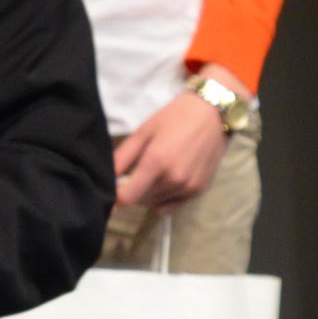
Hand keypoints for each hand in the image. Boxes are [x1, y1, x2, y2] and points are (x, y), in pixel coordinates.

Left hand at [113, 89, 225, 211]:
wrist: (212, 113)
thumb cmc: (174, 118)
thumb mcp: (144, 132)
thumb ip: (122, 158)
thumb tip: (105, 179)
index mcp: (156, 163)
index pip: (127, 198)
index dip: (116, 197)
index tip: (113, 189)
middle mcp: (173, 179)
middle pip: (140, 200)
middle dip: (133, 190)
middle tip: (136, 171)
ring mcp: (188, 187)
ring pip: (155, 203)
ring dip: (148, 193)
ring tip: (154, 170)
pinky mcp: (199, 190)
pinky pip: (172, 204)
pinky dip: (164, 197)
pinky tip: (166, 179)